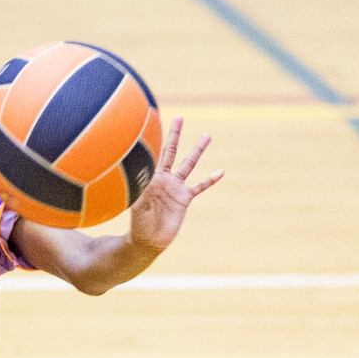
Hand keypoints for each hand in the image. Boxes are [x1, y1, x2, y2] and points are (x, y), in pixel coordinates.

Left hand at [129, 117, 222, 251]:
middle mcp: (164, 178)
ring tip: (207, 136)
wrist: (149, 240)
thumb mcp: (138, 205)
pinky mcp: (185, 199)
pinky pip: (200, 186)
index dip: (155, 140)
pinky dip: (210, 179)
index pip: (154, 154)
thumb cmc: (138, 223)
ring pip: (189, 164)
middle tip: (180, 118)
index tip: (155, 121)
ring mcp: (176, 187)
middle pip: (172, 152)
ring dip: (198, 151)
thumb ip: (142, 191)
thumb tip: (144, 177)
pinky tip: (221, 171)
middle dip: (175, 135)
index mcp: (151, 177)